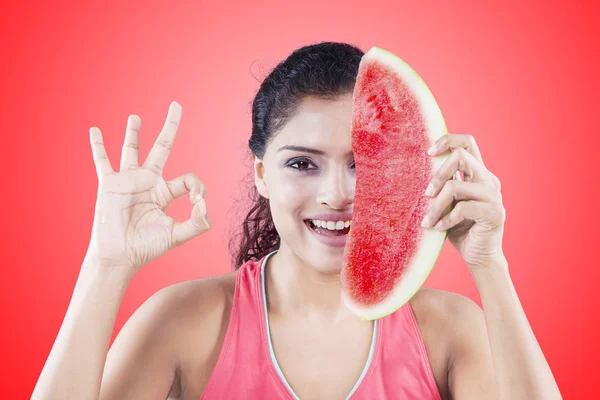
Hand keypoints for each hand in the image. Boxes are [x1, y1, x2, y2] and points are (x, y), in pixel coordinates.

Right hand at [87, 101, 210, 272]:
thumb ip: (196, 224)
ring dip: (134, 133)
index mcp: (166, 192)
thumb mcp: (176, 236)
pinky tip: (95, 131)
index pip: (188, 178)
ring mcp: (128, 181)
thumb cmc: (146, 247)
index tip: (198, 202)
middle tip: (176, 105)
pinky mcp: (110, 184)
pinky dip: (98, 146)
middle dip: (170, 127)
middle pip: (162, 148)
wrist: (120, 257)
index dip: (198, 187)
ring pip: (132, 150)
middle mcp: (148, 182)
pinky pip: (103, 161)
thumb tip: (205, 206)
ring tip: (135, 117)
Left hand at [421, 134, 505, 270]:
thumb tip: (416, 171)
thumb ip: (441, 187)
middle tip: (425, 193)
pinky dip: (445, 219)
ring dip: (436, 205)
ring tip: (427, 220)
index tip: (428, 153)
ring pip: (455, 186)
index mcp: (478, 174)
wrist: (479, 256)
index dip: (447, 140)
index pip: (467, 142)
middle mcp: (488, 180)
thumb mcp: (447, 204)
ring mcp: (493, 196)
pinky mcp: (494, 213)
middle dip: (437, 174)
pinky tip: (438, 228)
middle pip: (460, 156)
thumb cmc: (459, 229)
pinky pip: (462, 208)